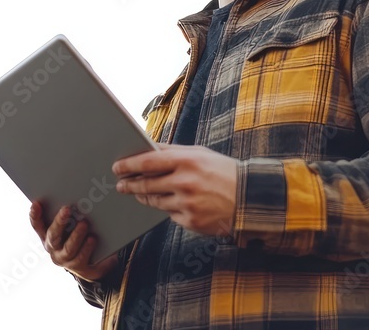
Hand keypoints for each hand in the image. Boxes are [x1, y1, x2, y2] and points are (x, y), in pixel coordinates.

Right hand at [29, 201, 119, 281]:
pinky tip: (92, 238)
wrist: (91, 263)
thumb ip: (69, 214)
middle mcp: (53, 247)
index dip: (35, 215)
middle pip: (53, 235)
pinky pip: (81, 258)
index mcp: (47, 235)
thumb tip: (76, 194)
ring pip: (68, 248)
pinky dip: (87, 248)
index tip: (37, 203)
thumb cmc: (77, 236)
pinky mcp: (78, 267)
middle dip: (59, 222)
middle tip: (67, 208)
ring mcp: (64, 258)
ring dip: (76, 235)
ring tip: (84, 224)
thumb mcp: (71, 224)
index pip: (37, 225)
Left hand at [113, 142, 237, 235]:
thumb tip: (147, 147)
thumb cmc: (223, 172)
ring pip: (155, 201)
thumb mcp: (200, 154)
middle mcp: (185, 182)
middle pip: (146, 184)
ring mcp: (188, 203)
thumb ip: (173, 152)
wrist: (250, 198)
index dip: (128, 165)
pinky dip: (167, 208)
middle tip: (120, 184)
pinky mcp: (191, 221)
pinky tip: (169, 203)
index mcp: (187, 160)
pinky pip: (169, 214)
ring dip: (143, 197)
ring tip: (137, 193)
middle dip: (130, 184)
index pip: (148, 162)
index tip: (117, 167)